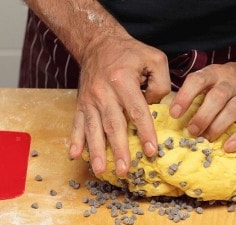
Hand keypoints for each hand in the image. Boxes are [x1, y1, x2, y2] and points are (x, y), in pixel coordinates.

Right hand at [69, 36, 170, 175]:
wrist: (98, 43)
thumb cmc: (129, 53)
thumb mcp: (154, 59)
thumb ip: (161, 83)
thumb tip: (155, 108)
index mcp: (122, 80)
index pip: (137, 111)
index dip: (145, 132)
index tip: (151, 151)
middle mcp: (103, 92)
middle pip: (113, 124)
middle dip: (119, 149)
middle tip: (125, 170)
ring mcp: (89, 99)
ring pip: (93, 128)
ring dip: (97, 151)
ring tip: (101, 170)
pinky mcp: (81, 103)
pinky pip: (77, 123)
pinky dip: (75, 140)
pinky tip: (74, 155)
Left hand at [170, 59, 235, 151]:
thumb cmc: (231, 82)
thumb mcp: (214, 77)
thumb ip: (198, 92)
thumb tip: (176, 116)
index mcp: (216, 73)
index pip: (198, 80)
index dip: (185, 97)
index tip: (174, 114)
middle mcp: (233, 81)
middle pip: (217, 97)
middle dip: (202, 116)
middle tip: (192, 131)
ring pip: (233, 109)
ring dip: (217, 126)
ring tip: (207, 139)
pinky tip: (228, 147)